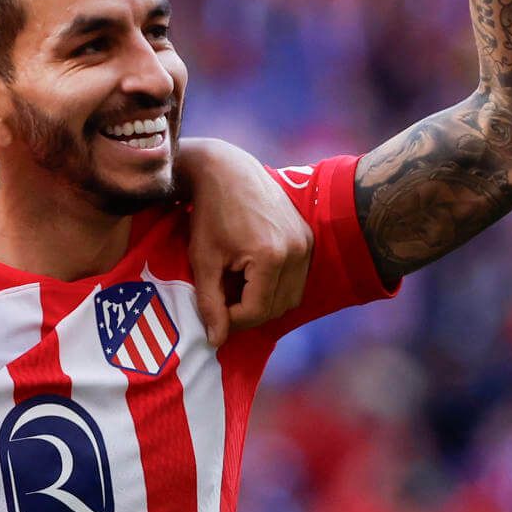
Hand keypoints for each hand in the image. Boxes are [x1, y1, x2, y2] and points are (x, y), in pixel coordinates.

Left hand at [180, 140, 312, 346]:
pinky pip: (297, 277)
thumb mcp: (203, 260)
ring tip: (235, 288)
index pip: (258, 311)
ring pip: (291, 296)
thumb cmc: (209, 214)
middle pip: (278, 307)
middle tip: (223, 302)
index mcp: (272, 257)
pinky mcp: (308, 237)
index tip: (213, 311)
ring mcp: (307, 243)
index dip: (232, 320)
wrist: (226, 170)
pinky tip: (251, 276)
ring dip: (265, 301)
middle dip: (249, 313)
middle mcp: (298, 251)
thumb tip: (217, 341)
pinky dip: (276, 285)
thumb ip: (210, 303)